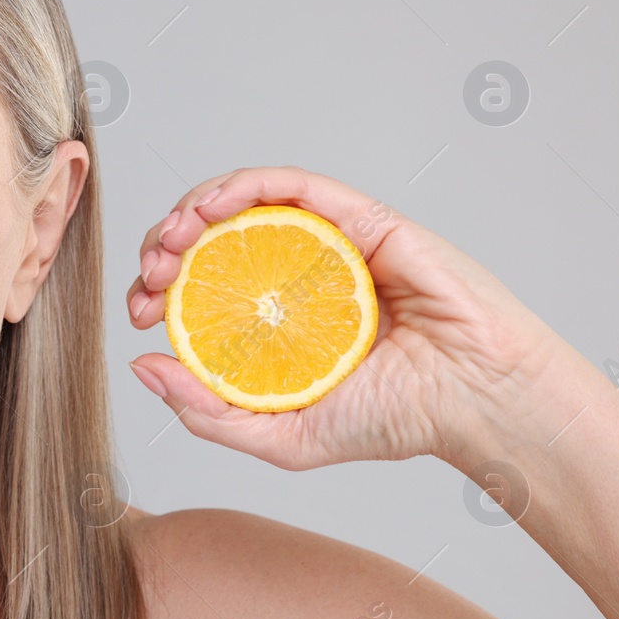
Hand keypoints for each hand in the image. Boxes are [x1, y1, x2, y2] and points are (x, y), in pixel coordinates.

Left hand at [125, 166, 567, 470]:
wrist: (478, 402)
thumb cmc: (396, 422)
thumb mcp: (282, 434)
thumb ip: (209, 411)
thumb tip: (141, 366)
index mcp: (277, 319)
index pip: (200, 287)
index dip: (158, 289)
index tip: (139, 313)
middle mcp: (298, 274)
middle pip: (212, 240)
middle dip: (165, 246)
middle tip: (150, 275)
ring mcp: (328, 243)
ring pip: (245, 203)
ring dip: (195, 208)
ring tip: (172, 238)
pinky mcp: (362, 218)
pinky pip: (295, 185)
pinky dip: (247, 184)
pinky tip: (213, 206)